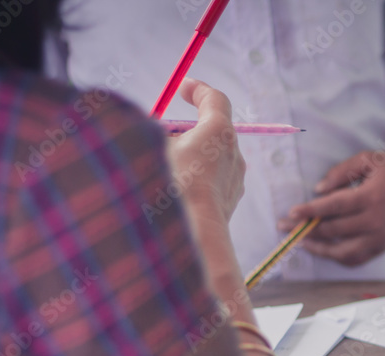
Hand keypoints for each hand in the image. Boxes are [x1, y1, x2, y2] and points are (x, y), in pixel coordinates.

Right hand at [165, 78, 245, 235]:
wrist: (192, 238)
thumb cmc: (170, 188)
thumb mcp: (152, 147)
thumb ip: (150, 129)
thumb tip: (149, 129)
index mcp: (219, 132)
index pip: (215, 99)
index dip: (198, 90)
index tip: (183, 88)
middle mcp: (233, 153)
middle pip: (211, 130)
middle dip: (186, 128)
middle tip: (161, 136)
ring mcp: (235, 179)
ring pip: (210, 157)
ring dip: (189, 155)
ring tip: (163, 168)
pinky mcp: (231, 201)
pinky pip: (212, 179)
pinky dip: (195, 177)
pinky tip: (174, 190)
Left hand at [281, 150, 384, 266]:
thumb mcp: (368, 159)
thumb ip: (341, 172)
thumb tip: (318, 191)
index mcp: (372, 196)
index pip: (335, 207)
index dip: (311, 211)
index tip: (291, 213)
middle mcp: (377, 221)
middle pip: (334, 230)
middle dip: (306, 229)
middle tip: (284, 227)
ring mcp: (381, 238)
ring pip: (343, 252)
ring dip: (319, 249)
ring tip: (301, 241)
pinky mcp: (383, 247)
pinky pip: (356, 259)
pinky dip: (337, 257)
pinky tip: (322, 248)